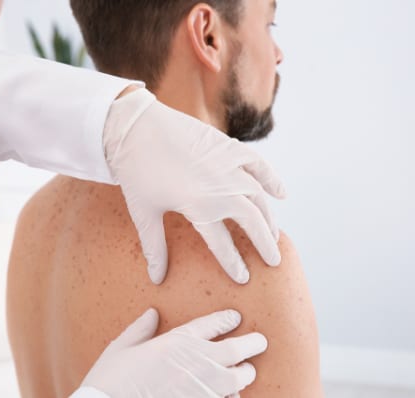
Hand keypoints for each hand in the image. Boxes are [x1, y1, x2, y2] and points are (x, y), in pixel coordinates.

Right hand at [79, 308, 266, 396]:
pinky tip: (229, 396)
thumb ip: (139, 330)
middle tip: (259, 342)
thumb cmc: (111, 380)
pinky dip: (232, 397)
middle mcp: (198, 361)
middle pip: (240, 349)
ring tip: (244, 373)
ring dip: (244, 374)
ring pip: (241, 378)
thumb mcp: (120, 348)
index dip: (228, 319)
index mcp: (178, 341)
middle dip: (253, 344)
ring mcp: (205, 388)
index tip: (235, 317)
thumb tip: (151, 313)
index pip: (214, 323)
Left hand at [103, 88, 285, 283]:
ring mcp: (228, 165)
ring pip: (259, 197)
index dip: (234, 264)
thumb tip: (156, 279)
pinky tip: (281, 194)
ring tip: (273, 235)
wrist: (134, 126)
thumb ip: (155, 247)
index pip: (223, 244)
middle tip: (273, 261)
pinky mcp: (228, 147)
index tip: (243, 278)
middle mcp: (221, 188)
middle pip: (253, 222)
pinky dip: (272, 180)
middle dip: (265, 244)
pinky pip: (259, 165)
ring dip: (269, 218)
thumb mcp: (144, 213)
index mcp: (199, 206)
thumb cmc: (135, 172)